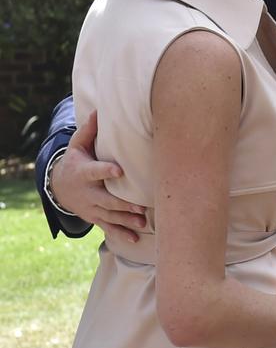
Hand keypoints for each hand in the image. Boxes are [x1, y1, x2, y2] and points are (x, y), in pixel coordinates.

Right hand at [51, 111, 146, 242]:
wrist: (60, 186)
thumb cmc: (76, 160)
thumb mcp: (77, 145)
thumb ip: (89, 130)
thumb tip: (99, 109)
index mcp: (84, 173)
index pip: (96, 171)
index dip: (106, 171)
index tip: (120, 170)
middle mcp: (88, 193)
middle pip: (107, 200)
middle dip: (124, 204)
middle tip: (141, 207)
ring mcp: (92, 208)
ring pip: (110, 216)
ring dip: (127, 221)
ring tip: (144, 223)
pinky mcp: (96, 217)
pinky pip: (109, 227)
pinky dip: (122, 234)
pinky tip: (136, 238)